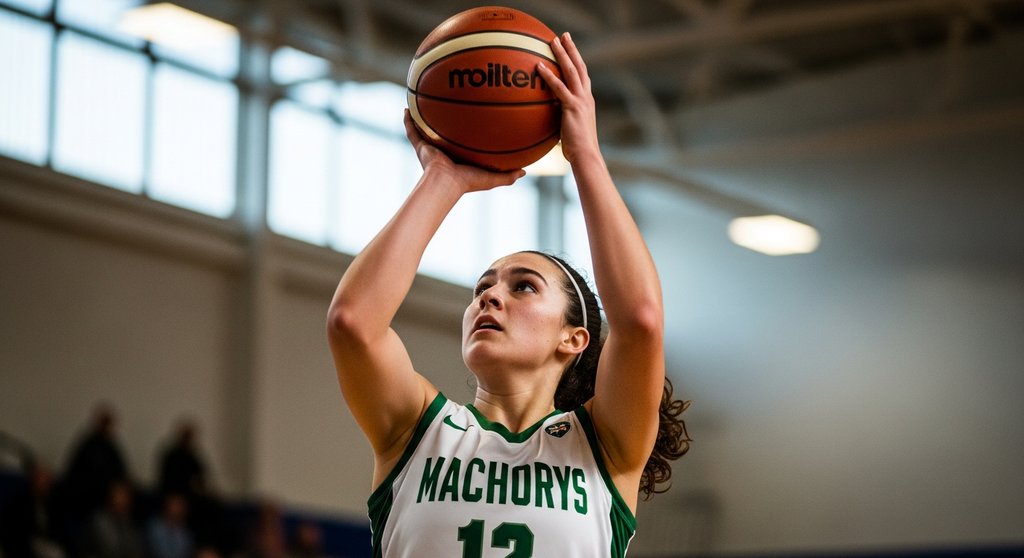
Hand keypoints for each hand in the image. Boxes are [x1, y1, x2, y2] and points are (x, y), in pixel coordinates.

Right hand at [404, 110, 524, 192]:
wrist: (445, 183)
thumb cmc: (467, 183)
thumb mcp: (492, 178)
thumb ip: (508, 176)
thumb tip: (525, 172)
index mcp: (458, 157)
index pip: (461, 142)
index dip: (465, 133)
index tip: (470, 120)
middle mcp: (443, 151)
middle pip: (444, 132)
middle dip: (445, 121)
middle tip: (448, 106)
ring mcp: (430, 147)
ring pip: (425, 128)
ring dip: (424, 117)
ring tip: (423, 100)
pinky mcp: (419, 146)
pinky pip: (411, 130)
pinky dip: (408, 120)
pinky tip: (407, 106)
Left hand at [536, 33, 600, 164]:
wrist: (586, 155)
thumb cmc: (577, 148)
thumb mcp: (570, 129)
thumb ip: (562, 118)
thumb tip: (549, 117)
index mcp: (587, 100)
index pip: (582, 75)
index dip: (577, 61)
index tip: (570, 48)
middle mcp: (586, 97)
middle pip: (579, 66)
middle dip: (572, 49)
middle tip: (564, 35)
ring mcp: (581, 100)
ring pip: (571, 71)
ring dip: (562, 54)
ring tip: (552, 41)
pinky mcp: (573, 107)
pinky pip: (559, 87)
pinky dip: (549, 75)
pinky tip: (539, 66)